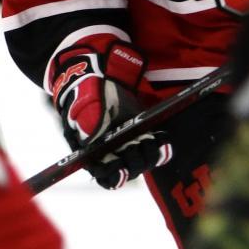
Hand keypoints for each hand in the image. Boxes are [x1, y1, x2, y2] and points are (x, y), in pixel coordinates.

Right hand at [50, 42, 171, 188]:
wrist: (102, 75)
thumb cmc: (88, 90)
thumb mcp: (85, 102)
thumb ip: (89, 119)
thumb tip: (93, 138)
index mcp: (91, 150)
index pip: (102, 173)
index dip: (112, 174)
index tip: (119, 164)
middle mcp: (111, 152)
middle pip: (126, 170)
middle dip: (134, 160)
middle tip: (135, 144)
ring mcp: (127, 145)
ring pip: (142, 162)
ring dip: (148, 155)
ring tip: (150, 140)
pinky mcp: (142, 135)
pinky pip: (154, 150)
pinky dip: (161, 147)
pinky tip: (163, 138)